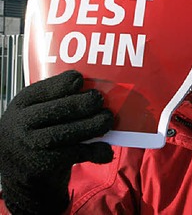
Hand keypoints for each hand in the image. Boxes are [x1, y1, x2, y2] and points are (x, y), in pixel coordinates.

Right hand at [0, 70, 112, 214]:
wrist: (19, 177)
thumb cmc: (35, 136)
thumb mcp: (34, 114)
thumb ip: (54, 101)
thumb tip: (93, 89)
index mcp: (22, 105)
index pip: (44, 89)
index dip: (65, 83)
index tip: (80, 80)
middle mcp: (23, 124)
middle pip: (60, 109)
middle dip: (86, 102)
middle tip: (100, 99)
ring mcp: (33, 145)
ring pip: (69, 131)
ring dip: (95, 125)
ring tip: (107, 120)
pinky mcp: (45, 164)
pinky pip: (77, 153)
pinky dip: (96, 151)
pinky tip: (106, 151)